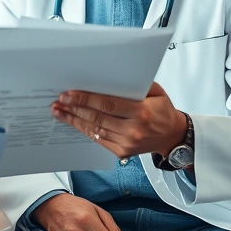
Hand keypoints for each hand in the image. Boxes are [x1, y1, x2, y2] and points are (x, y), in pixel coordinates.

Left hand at [52, 82, 186, 158]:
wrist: (172, 136)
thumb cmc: (163, 110)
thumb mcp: (156, 92)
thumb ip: (136, 85)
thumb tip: (111, 77)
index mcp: (142, 112)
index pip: (107, 104)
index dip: (85, 100)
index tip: (68, 95)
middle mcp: (133, 130)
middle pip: (97, 118)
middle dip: (75, 109)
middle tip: (58, 102)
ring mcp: (127, 143)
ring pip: (95, 130)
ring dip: (74, 121)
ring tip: (59, 113)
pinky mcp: (122, 152)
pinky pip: (99, 140)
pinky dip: (84, 130)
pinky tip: (73, 123)